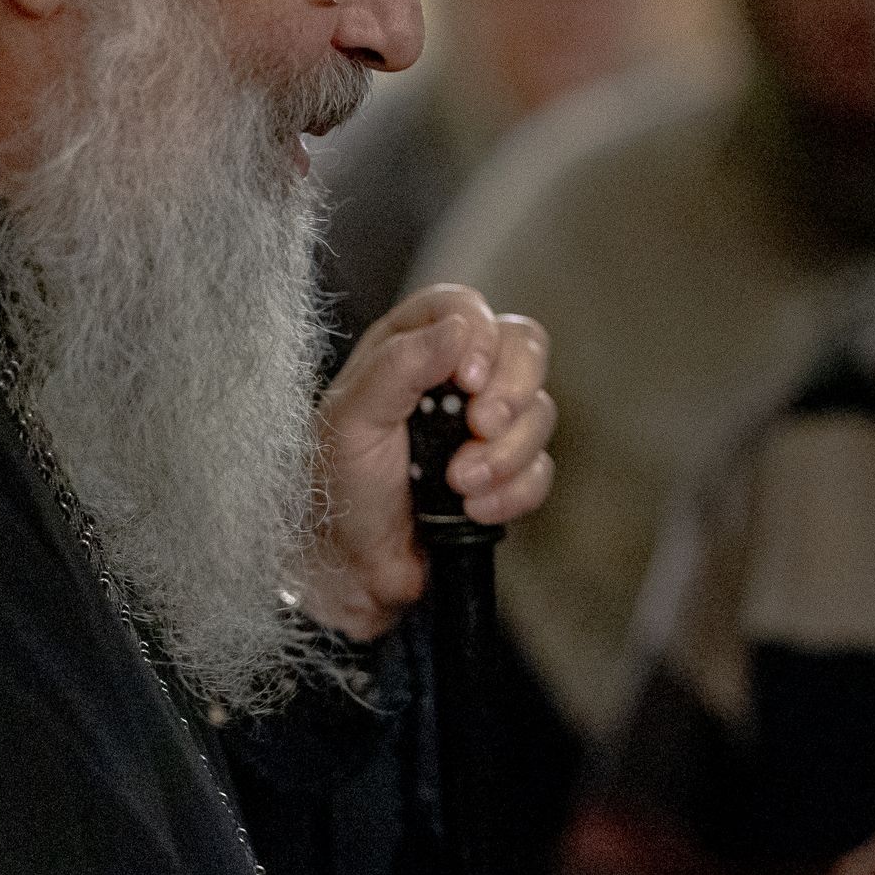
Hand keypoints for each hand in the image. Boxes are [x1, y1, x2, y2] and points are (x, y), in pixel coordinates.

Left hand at [297, 284, 555, 640]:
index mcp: (408, 347)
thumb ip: (400, 366)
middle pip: (523, 347)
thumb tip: (460, 329)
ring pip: (540, 411)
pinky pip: (540, 468)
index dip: (482, 335)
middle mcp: (453, 377)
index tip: (467, 379)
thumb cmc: (334, 485)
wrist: (349, 566)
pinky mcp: (505, 472)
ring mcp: (484, 425)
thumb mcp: (351, 420)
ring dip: (506, 454)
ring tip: (460, 484)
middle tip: (479, 428)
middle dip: (511, 392)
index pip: (465, 308)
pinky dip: (513, 491)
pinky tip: (474, 509)